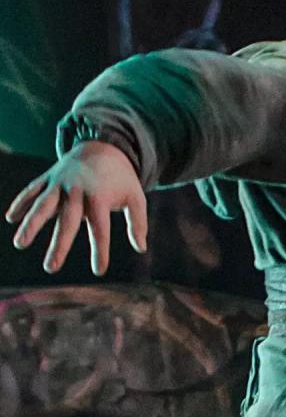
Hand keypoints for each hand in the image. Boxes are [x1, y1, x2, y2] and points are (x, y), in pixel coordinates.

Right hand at [6, 139, 148, 275]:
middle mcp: (78, 191)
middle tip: (50, 268)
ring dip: (30, 224)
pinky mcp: (48, 178)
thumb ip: (138, 223)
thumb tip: (141, 248)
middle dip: (59, 245)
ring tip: (20, 244)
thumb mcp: (136, 197)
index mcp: (100, 197)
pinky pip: (33, 190)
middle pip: (67, 221)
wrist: (103, 145)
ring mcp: (60, 183)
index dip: (101, 250)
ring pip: (43, 205)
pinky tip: (11, 218)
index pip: (100, 228)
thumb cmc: (121, 178)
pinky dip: (21, 202)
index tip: (99, 271)